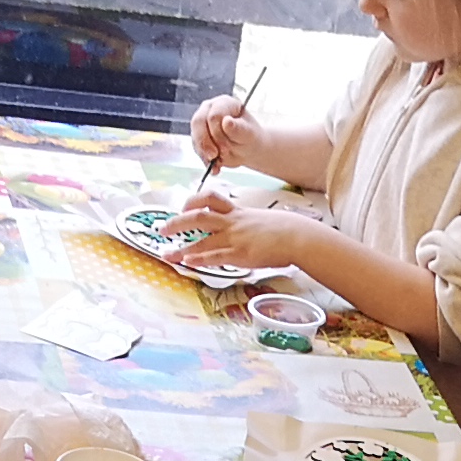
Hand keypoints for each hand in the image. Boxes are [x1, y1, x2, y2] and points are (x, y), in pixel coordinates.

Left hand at [159, 193, 307, 272]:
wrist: (298, 236)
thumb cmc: (285, 230)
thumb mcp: (261, 220)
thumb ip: (247, 224)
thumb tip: (243, 231)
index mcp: (237, 211)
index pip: (210, 198)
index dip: (193, 200)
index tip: (183, 207)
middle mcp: (232, 222)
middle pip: (197, 216)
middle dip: (176, 222)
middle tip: (163, 229)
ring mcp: (234, 237)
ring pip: (201, 239)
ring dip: (180, 248)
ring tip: (166, 254)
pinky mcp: (240, 254)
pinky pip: (214, 256)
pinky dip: (198, 259)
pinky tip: (187, 263)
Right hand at [190, 93, 253, 170]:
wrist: (247, 148)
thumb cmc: (249, 137)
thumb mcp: (248, 134)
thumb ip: (238, 129)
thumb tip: (226, 122)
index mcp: (224, 103)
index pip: (214, 115)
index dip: (217, 133)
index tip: (226, 148)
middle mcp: (210, 109)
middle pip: (198, 123)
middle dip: (206, 143)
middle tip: (215, 157)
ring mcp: (202, 123)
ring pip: (195, 137)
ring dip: (205, 154)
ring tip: (218, 165)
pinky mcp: (198, 137)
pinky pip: (197, 148)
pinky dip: (205, 160)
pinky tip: (215, 168)